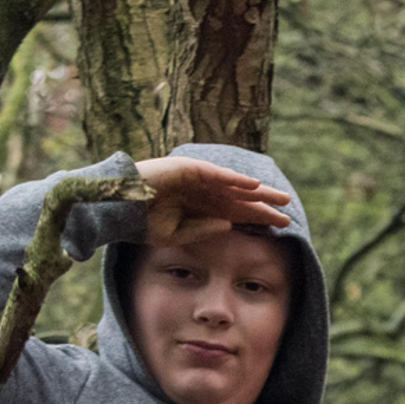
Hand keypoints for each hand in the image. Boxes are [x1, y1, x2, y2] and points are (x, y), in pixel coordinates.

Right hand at [134, 154, 292, 245]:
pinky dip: (235, 180)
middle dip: (264, 205)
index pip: (237, 214)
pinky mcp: (187, 169)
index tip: (281, 228)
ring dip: (258, 191)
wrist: (116, 207)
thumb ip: (202, 230)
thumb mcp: (175, 234)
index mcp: (201, 209)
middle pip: (241, 199)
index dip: (258, 219)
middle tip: (288, 213)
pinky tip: (254, 186)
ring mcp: (196, 179)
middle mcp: (203, 193)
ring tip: (280, 198)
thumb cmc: (140, 222)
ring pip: (234, 186)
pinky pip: (216, 174)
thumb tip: (228, 226)